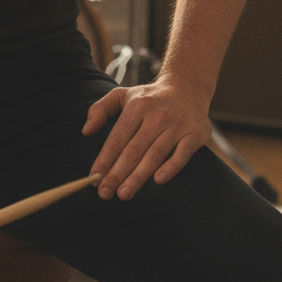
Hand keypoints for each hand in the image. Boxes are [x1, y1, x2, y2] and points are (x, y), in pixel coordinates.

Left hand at [82, 77, 212, 200]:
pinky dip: (171, 167)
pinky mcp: (195, 133)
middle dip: (118, 173)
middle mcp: (157, 115)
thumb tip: (85, 131)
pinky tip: (158, 181)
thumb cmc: (148, 98)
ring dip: (139, 176)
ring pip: (155, 154)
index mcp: (137, 106)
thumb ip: (100, 109)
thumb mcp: (122, 95)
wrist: (187, 87)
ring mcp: (177, 124)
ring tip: (124, 194)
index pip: (118, 137)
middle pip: (134, 149)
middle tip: (105, 194)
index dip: (105, 159)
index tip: (94, 178)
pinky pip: (182, 154)